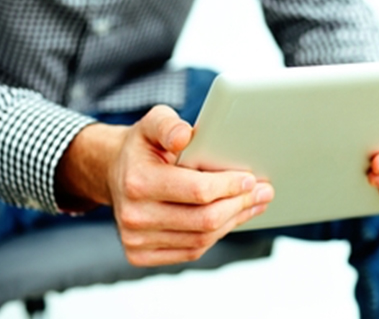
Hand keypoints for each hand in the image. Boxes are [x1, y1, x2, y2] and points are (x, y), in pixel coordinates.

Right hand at [56, 105, 273, 265]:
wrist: (113, 172)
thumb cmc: (143, 146)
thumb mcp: (152, 123)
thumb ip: (168, 124)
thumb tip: (185, 136)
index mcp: (138, 182)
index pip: (198, 191)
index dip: (230, 186)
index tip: (251, 178)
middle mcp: (134, 216)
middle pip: (204, 219)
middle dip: (240, 205)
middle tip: (264, 192)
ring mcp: (135, 239)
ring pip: (202, 239)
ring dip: (234, 221)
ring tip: (254, 204)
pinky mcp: (140, 255)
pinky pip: (191, 250)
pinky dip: (216, 236)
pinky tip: (232, 219)